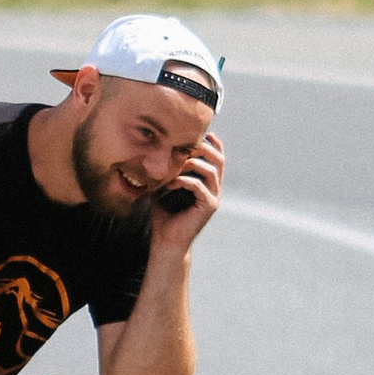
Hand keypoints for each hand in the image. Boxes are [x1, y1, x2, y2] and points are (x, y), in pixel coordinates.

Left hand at [149, 123, 223, 242]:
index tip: (197, 133)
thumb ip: (166, 170)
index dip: (211, 143)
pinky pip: (200, 186)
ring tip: (176, 164)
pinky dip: (185, 180)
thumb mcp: (164, 187)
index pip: (216, 157)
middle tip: (186, 144)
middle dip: (204, 148)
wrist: (166, 241)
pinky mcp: (209, 207)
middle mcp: (215, 188)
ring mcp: (214, 197)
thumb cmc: (163, 215)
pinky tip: (171, 182)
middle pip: (219, 159)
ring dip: (193, 163)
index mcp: (207, 182)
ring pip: (212, 170)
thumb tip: (154, 149)